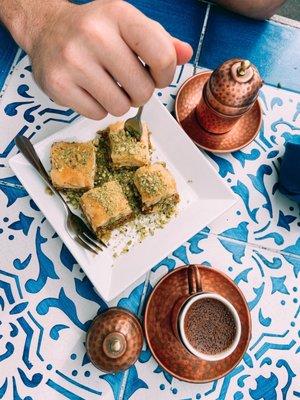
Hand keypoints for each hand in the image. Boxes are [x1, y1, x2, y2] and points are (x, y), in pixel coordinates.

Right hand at [23, 0, 191, 118]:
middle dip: (140, 93)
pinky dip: (98, 108)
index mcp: (119, 14)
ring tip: (108, 86)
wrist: (45, 30)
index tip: (156, 76)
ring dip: (120, 103)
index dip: (165, 76)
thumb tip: (186, 54)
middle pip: (143, 90)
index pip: (162, 57)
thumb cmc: (94, 30)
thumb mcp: (128, 25)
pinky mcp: (58, 84)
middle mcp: (94, 34)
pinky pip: (97, 115)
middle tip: (128, 83)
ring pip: (120, 107)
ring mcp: (73, 60)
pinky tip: (90, 91)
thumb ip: (160, 41)